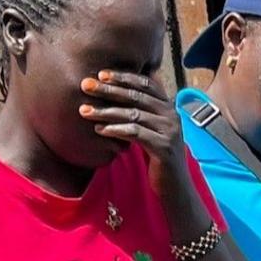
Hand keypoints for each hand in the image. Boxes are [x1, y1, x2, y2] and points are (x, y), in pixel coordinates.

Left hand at [79, 70, 188, 194]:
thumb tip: (119, 93)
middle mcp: (171, 116)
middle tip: (86, 86)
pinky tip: (99, 129)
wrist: (176, 187)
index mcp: (168, 107)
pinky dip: (116, 129)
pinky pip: (135, 133)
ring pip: (133, 114)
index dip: (123, 77)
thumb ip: (142, 112)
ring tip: (84, 110)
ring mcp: (169, 131)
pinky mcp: (163, 147)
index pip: (146, 84)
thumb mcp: (152, 130)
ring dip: (106, 111)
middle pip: (136, 96)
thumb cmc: (158, 157)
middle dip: (109, 89)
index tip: (101, 74)